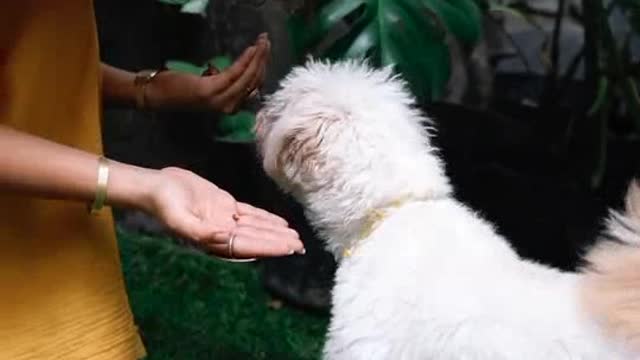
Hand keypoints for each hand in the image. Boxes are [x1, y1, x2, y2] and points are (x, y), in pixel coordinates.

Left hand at [144, 33, 270, 113]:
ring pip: (248, 77)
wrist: (157, 94)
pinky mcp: (212, 90)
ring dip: (258, 57)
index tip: (265, 52)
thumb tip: (241, 72)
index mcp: (229, 107)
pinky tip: (252, 49)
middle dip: (263, 60)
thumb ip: (224, 83)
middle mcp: (229, 107)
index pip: (253, 87)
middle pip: (254, 82)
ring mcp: (221, 100)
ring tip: (263, 41)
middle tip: (267, 41)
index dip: (262, 69)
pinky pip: (236, 73)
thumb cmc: (179, 89)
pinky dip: (246, 60)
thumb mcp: (207, 87)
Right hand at [144, 167, 303, 258]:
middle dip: (278, 242)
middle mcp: (222, 232)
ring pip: (256, 227)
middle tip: (300, 246)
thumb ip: (201, 232)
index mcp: (213, 239)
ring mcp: (224, 218)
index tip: (287, 248)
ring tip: (295, 238)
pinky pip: (249, 213)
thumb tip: (224, 238)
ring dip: (275, 232)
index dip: (269, 246)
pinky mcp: (224, 205)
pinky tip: (280, 223)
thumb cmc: (164, 203)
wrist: (155, 186)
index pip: (247, 244)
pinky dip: (265, 218)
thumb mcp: (178, 219)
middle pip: (256, 238)